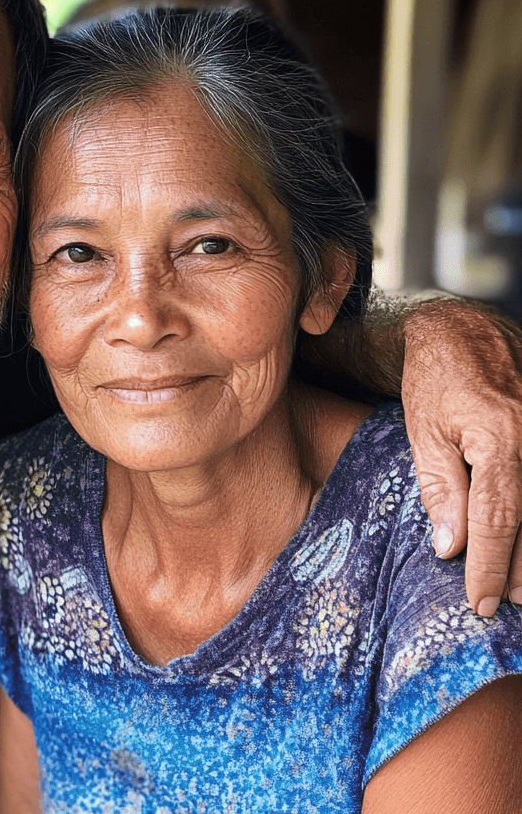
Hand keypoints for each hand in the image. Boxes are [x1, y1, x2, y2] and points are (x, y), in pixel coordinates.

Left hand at [401, 300, 521, 614]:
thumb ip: (440, 488)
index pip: (498, 520)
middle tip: (505, 603)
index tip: (481, 601)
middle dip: (521, 569)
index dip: (492, 566)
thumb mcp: (423, 431)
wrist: (466, 330)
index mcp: (500, 441)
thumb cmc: (437, 379)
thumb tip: (450, 546)